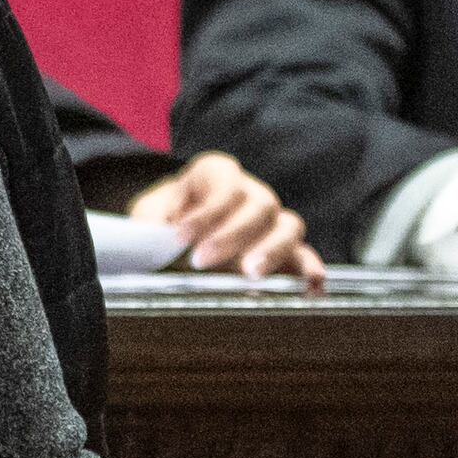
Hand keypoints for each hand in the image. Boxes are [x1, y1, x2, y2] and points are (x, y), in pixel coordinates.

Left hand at [131, 153, 324, 284]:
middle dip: (231, 235)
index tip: (179, 237)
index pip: (223, 184)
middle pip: (258, 205)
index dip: (205, 211)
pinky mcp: (285, 252)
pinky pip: (303, 255)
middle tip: (202, 261)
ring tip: (250, 274)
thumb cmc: (160, 224)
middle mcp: (251, 193)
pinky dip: (307, 268)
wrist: (171, 241)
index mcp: (217, 174)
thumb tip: (159, 242)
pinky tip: (309, 284)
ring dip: (271, 250)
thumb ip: (153, 224)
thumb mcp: (149, 217)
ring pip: (287, 226)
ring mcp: (272, 222)